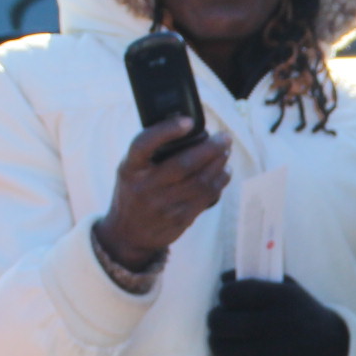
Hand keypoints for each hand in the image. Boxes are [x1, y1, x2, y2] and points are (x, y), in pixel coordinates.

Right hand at [98, 117, 229, 266]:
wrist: (129, 234)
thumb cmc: (134, 192)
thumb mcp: (131, 170)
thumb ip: (150, 153)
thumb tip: (190, 129)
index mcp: (130, 169)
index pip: (144, 145)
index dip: (167, 131)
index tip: (189, 121)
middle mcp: (146, 187)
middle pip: (184, 164)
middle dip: (210, 148)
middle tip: (225, 137)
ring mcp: (163, 206)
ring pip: (201, 181)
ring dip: (219, 164)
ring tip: (225, 152)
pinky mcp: (180, 219)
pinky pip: (206, 197)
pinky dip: (220, 181)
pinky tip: (224, 171)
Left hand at [204, 273, 350, 355]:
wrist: (332, 349)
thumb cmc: (301, 314)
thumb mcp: (288, 288)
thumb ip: (255, 280)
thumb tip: (223, 279)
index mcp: (279, 296)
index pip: (230, 293)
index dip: (224, 296)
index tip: (229, 302)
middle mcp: (274, 321)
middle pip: (220, 320)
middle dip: (214, 321)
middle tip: (220, 324)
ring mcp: (271, 350)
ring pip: (220, 347)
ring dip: (215, 344)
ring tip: (223, 343)